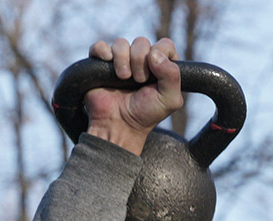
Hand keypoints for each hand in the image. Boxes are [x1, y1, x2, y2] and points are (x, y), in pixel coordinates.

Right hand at [84, 37, 182, 154]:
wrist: (119, 125)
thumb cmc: (146, 114)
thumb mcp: (170, 100)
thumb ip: (173, 76)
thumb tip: (154, 53)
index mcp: (160, 66)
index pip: (165, 45)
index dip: (160, 54)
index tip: (155, 73)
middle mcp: (140, 61)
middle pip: (141, 42)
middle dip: (140, 60)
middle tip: (138, 81)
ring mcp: (120, 61)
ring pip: (120, 43)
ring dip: (122, 60)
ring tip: (123, 79)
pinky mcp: (101, 64)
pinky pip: (99, 46)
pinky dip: (103, 52)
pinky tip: (108, 65)